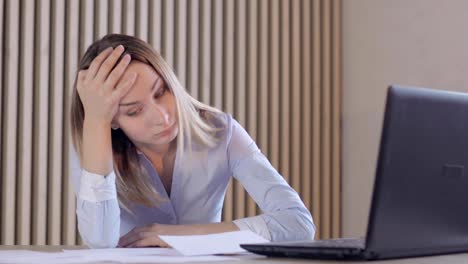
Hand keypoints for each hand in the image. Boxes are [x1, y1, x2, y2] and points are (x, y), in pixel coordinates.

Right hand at [77, 45, 136, 123]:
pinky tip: (135, 74)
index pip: (96, 64)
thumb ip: (82, 78)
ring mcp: (103, 93)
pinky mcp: (112, 100)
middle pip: (105, 67)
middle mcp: (94, 86)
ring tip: (128, 56)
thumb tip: (85, 68)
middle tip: (121, 47)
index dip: (104, 55)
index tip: (111, 48)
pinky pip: (122, 89)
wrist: (95, 120)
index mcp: (87, 81)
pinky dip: (128, 81)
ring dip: (122, 64)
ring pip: (114, 75)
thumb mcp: (81, 90)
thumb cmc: (90, 103)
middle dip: (114, 55)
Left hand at [117, 222, 239, 247]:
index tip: (121, 243)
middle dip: (124, 239)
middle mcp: (155, 227)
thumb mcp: (169, 240)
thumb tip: (149, 248)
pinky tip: (129, 248)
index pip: (138, 231)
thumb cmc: (185, 239)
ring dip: (127, 241)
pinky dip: (135, 243)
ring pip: (137, 235)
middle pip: (135, 232)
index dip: (128, 237)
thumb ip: (158, 242)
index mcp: (157, 227)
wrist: (198, 235)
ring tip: (119, 247)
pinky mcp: (161, 237)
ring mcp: (158, 231)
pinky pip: (144, 240)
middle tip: (115, 246)